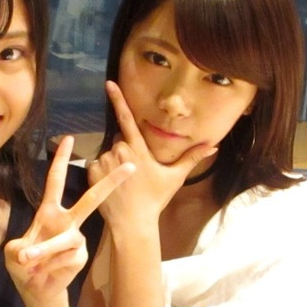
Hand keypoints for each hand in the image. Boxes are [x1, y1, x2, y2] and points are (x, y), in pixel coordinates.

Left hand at [4, 135, 133, 303]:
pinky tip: (45, 271)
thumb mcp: (13, 253)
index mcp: (49, 212)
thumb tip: (33, 253)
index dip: (61, 160)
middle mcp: (67, 222)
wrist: (35, 290)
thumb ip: (20, 248)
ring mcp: (76, 239)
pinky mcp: (80, 256)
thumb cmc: (24, 266)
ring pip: (63, 240)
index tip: (68, 138)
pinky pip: (65, 258)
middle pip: (91, 199)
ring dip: (43, 251)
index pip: (55, 181)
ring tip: (29, 261)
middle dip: (110, 183)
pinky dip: (48, 266)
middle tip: (130, 165)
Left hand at [88, 81, 216, 224]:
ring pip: (109, 153)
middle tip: (135, 172)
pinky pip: (97, 164)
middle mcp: (119, 151)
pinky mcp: (93, 173)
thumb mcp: (175, 177)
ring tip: (125, 181)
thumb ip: (192, 158)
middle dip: (126, 150)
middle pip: (120, 140)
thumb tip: (214, 145)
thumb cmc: (155, 199)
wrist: (133, 222)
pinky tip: (112, 185)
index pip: (127, 119)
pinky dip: (103, 172)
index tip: (109, 83)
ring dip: (114, 162)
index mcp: (138, 149)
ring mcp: (104, 162)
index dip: (118, 99)